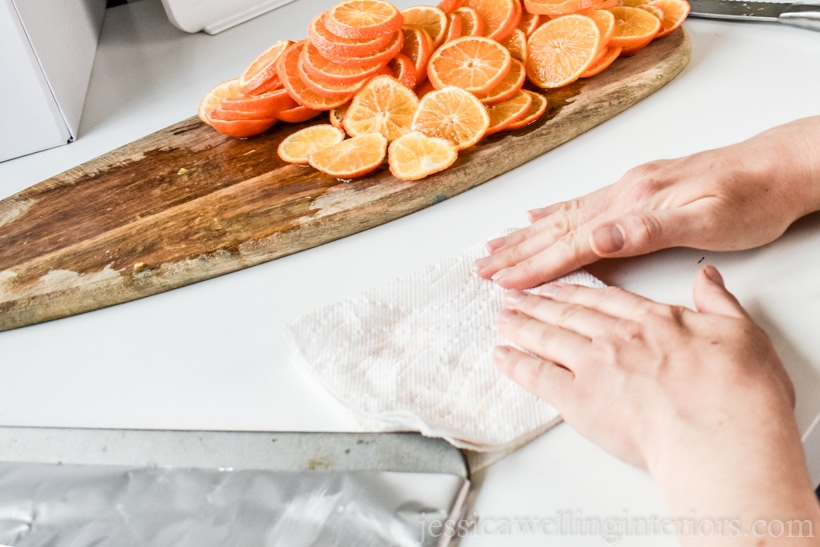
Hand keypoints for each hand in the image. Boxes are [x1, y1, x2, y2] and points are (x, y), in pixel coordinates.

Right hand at [474, 117, 819, 289]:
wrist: (777, 168)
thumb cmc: (749, 200)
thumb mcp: (707, 219)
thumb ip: (648, 228)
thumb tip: (598, 235)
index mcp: (634, 206)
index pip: (573, 242)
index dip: (536, 265)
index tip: (504, 282)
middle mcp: (622, 196)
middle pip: (557, 228)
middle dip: (516, 250)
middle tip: (482, 267)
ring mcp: (626, 192)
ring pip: (562, 216)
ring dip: (525, 234)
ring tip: (495, 245)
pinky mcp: (634, 192)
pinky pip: (580, 204)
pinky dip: (552, 213)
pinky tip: (537, 216)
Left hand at [494, 266, 819, 544]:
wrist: (718, 432)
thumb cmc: (736, 393)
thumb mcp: (742, 334)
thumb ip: (719, 304)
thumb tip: (709, 279)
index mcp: (653, 320)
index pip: (606, 299)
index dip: (577, 291)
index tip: (560, 287)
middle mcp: (617, 336)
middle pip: (569, 314)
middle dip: (541, 303)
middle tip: (519, 296)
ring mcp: (593, 364)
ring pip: (547, 337)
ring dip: (522, 326)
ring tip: (503, 319)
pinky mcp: (577, 398)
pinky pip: (536, 376)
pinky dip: (515, 364)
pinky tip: (501, 356)